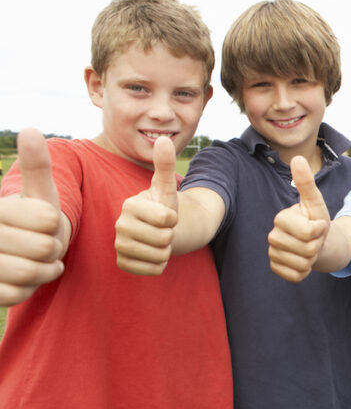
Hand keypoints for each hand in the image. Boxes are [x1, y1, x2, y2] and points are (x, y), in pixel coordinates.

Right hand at [0, 128, 66, 304]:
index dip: (54, 225)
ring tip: (37, 261)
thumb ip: (36, 166)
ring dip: (43, 271)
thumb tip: (30, 130)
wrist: (12, 252)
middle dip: (52, 250)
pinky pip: (15, 294)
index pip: (48, 220)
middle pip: (44, 248)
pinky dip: (27, 288)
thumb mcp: (37, 192)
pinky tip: (23, 278)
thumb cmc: (30, 220)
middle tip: (43, 245)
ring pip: (30, 272)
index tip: (44, 223)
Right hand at [114, 136, 179, 274]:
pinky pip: (153, 270)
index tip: (166, 214)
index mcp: (130, 206)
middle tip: (162, 230)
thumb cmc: (163, 206)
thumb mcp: (166, 187)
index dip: (173, 218)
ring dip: (166, 250)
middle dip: (171, 235)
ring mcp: (118, 246)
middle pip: (164, 239)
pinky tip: (153, 254)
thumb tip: (164, 138)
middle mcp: (119, 226)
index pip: (166, 219)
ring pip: (159, 256)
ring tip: (158, 240)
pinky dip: (160, 265)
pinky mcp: (122, 264)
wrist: (157, 230)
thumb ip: (165, 164)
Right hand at [268, 155, 329, 281]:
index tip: (319, 225)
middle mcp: (272, 236)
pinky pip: (296, 276)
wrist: (317, 242)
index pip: (308, 233)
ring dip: (313, 259)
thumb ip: (307, 183)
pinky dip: (306, 272)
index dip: (320, 231)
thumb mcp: (316, 202)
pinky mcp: (276, 269)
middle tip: (315, 239)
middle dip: (317, 246)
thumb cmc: (317, 219)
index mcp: (281, 219)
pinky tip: (304, 261)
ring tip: (310, 249)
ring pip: (302, 264)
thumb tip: (297, 157)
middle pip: (306, 250)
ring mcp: (272, 254)